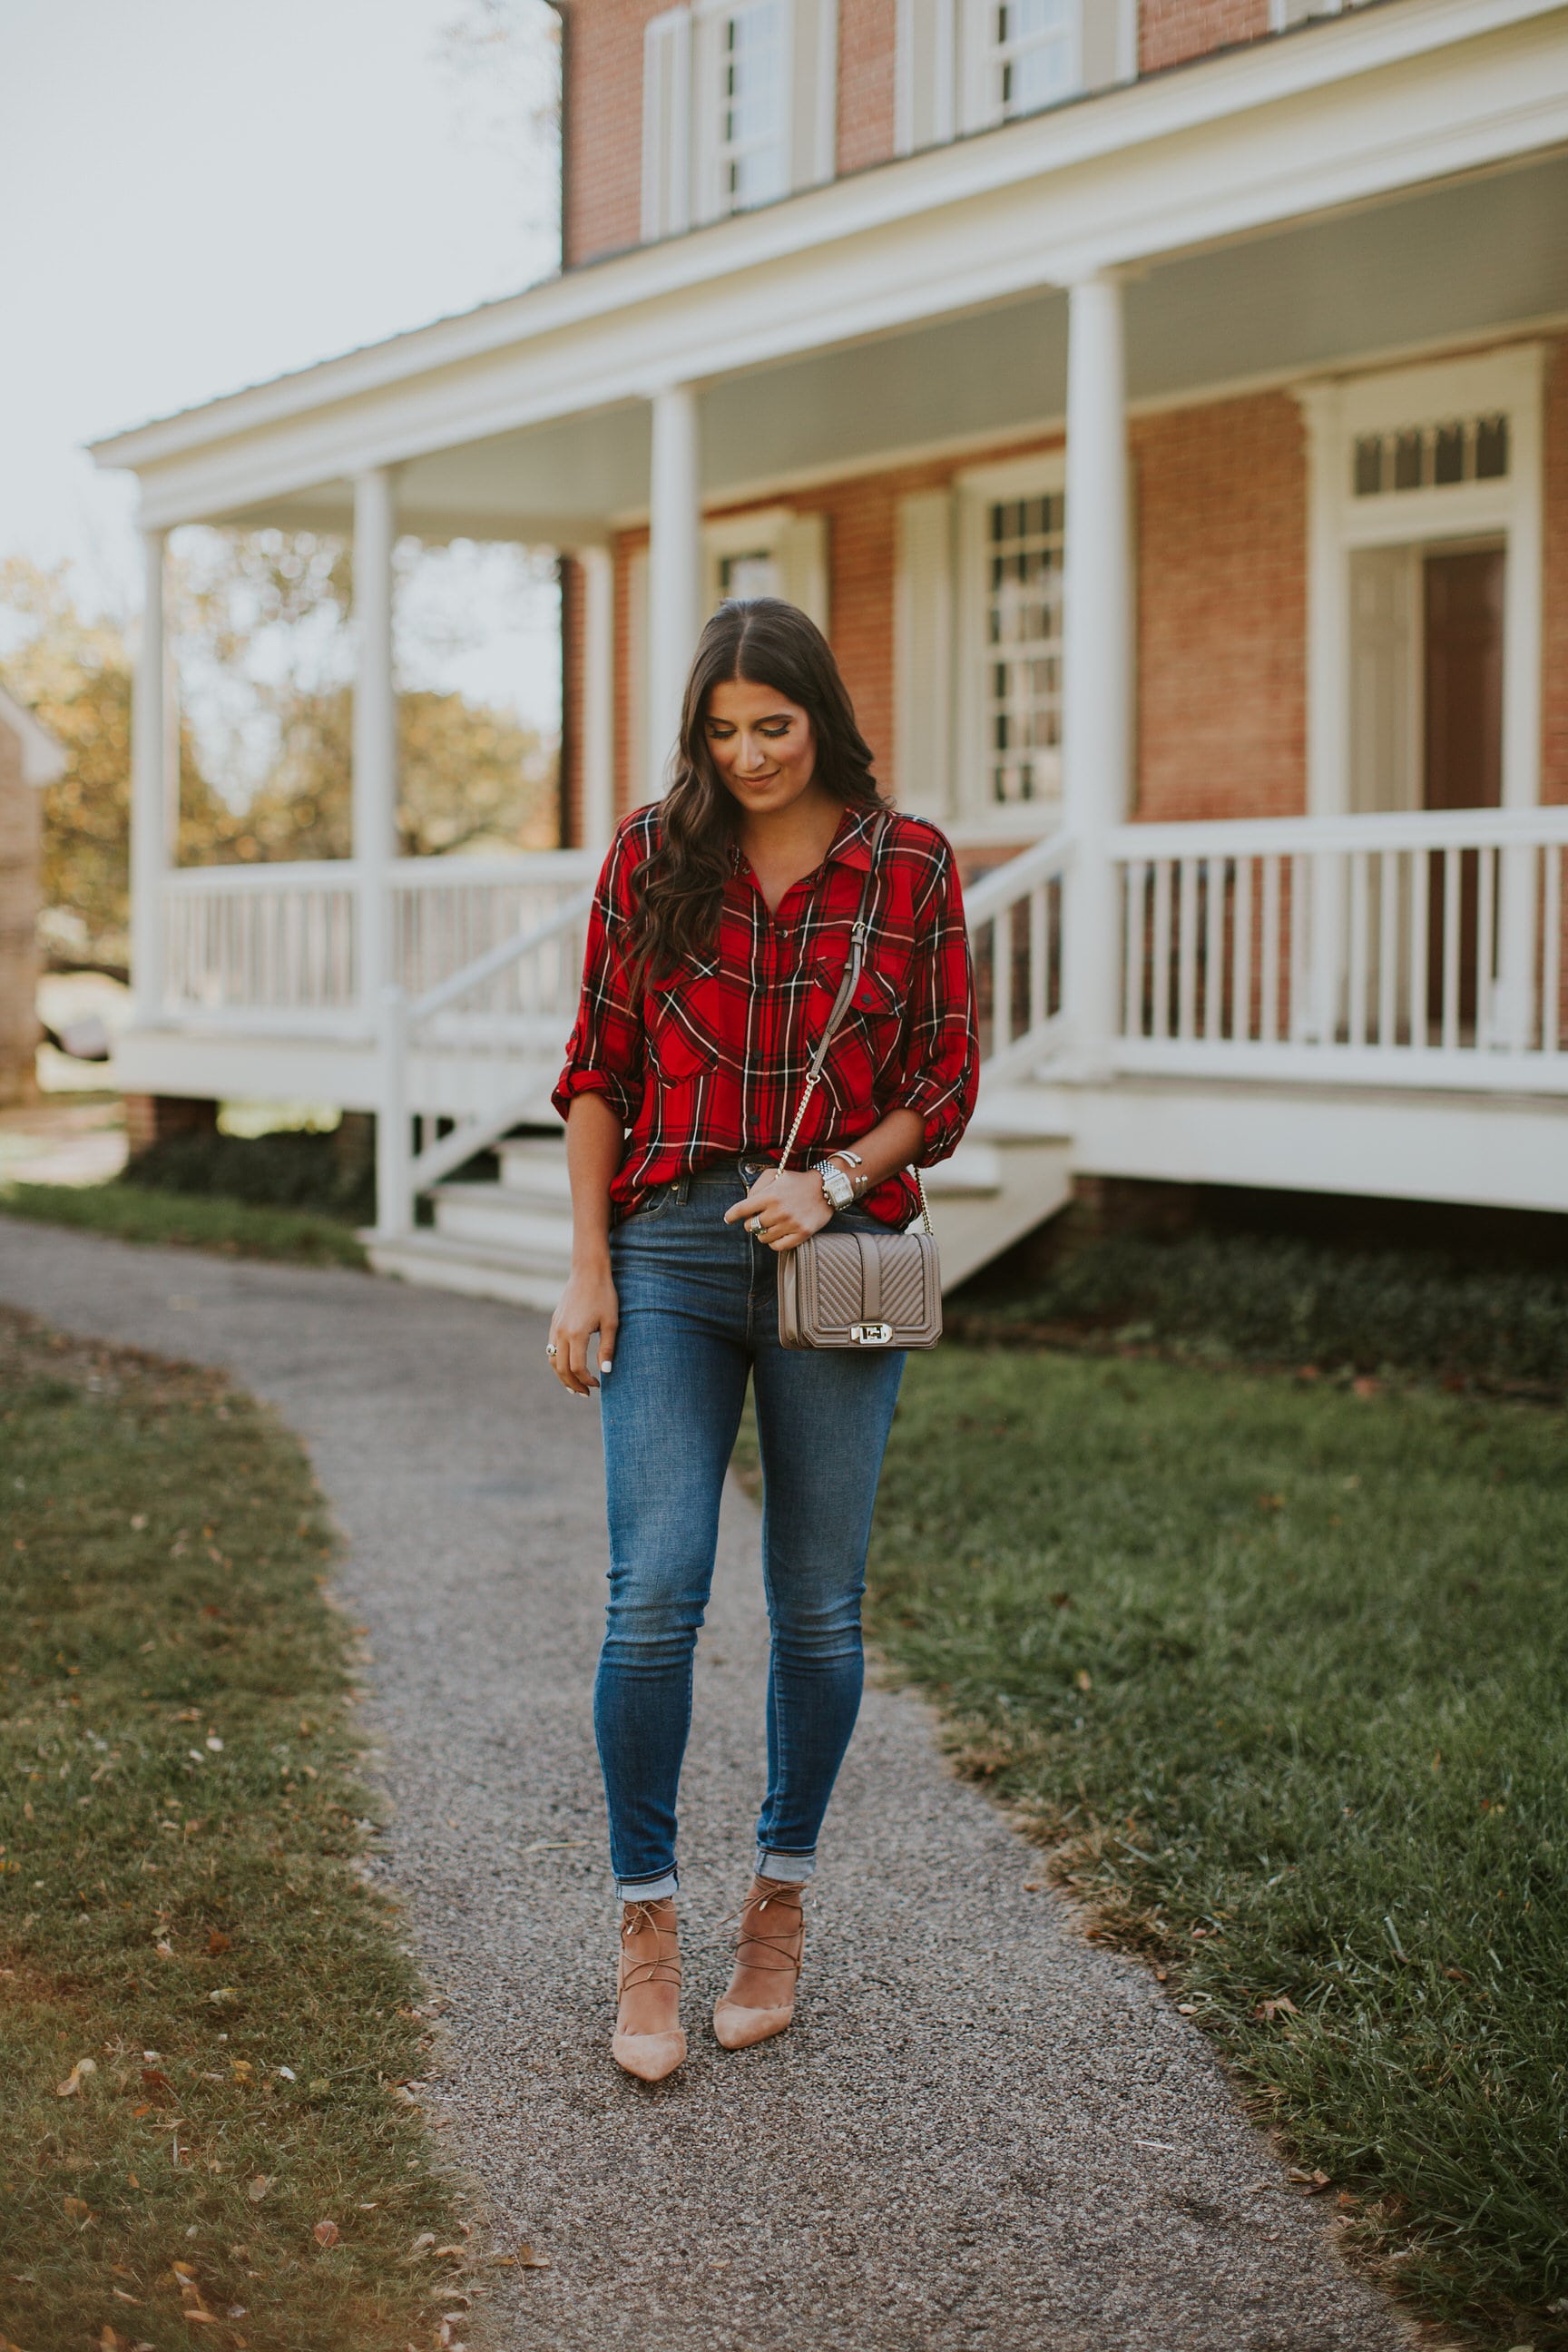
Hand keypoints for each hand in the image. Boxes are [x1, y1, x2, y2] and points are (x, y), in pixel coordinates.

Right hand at [548, 1262, 618, 1395]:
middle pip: (561, 1368)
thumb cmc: (604, 1296)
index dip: (586, 1380)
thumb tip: (606, 1372)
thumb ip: (607, 1348)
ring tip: (574, 1386)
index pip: (576, 1368)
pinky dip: (558, 1362)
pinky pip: (551, 1348)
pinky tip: (568, 1366)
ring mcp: (555, 1327)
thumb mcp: (611, 1323)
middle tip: (585, 1394)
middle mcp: (561, 1333)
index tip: (598, 1384)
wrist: (588, 1272)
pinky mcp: (554, 1322)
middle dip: (573, 1384)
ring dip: (562, 1376)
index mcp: (576, 1334)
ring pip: (552, 1360)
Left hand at [722, 1168, 832, 1252]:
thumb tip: (745, 1205)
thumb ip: (757, 1187)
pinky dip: (774, 1242)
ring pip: (762, 1238)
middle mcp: (779, 1211)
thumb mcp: (775, 1175)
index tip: (728, 1219)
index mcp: (770, 1195)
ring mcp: (791, 1224)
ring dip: (762, 1233)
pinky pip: (778, 1247)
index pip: (742, 1209)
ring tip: (770, 1225)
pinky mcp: (802, 1234)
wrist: (826, 1188)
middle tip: (758, 1218)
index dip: (732, 1216)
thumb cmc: (796, 1181)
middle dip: (751, 1223)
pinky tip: (777, 1234)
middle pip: (751, 1227)